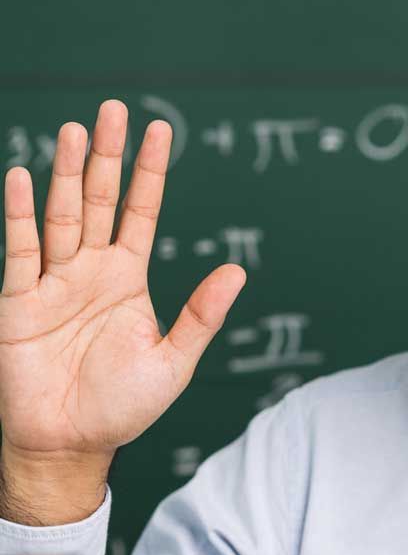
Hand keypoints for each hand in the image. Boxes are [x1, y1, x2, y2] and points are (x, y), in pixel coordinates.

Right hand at [0, 99, 246, 462]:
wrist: (70, 444)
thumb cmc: (123, 407)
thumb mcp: (174, 361)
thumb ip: (201, 315)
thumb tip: (238, 271)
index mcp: (129, 281)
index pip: (142, 214)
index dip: (151, 173)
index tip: (160, 131)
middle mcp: (91, 272)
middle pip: (101, 202)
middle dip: (108, 157)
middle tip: (113, 110)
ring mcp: (53, 283)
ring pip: (63, 216)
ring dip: (69, 174)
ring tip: (77, 131)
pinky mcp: (19, 302)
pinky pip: (20, 251)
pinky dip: (21, 215)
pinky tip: (24, 177)